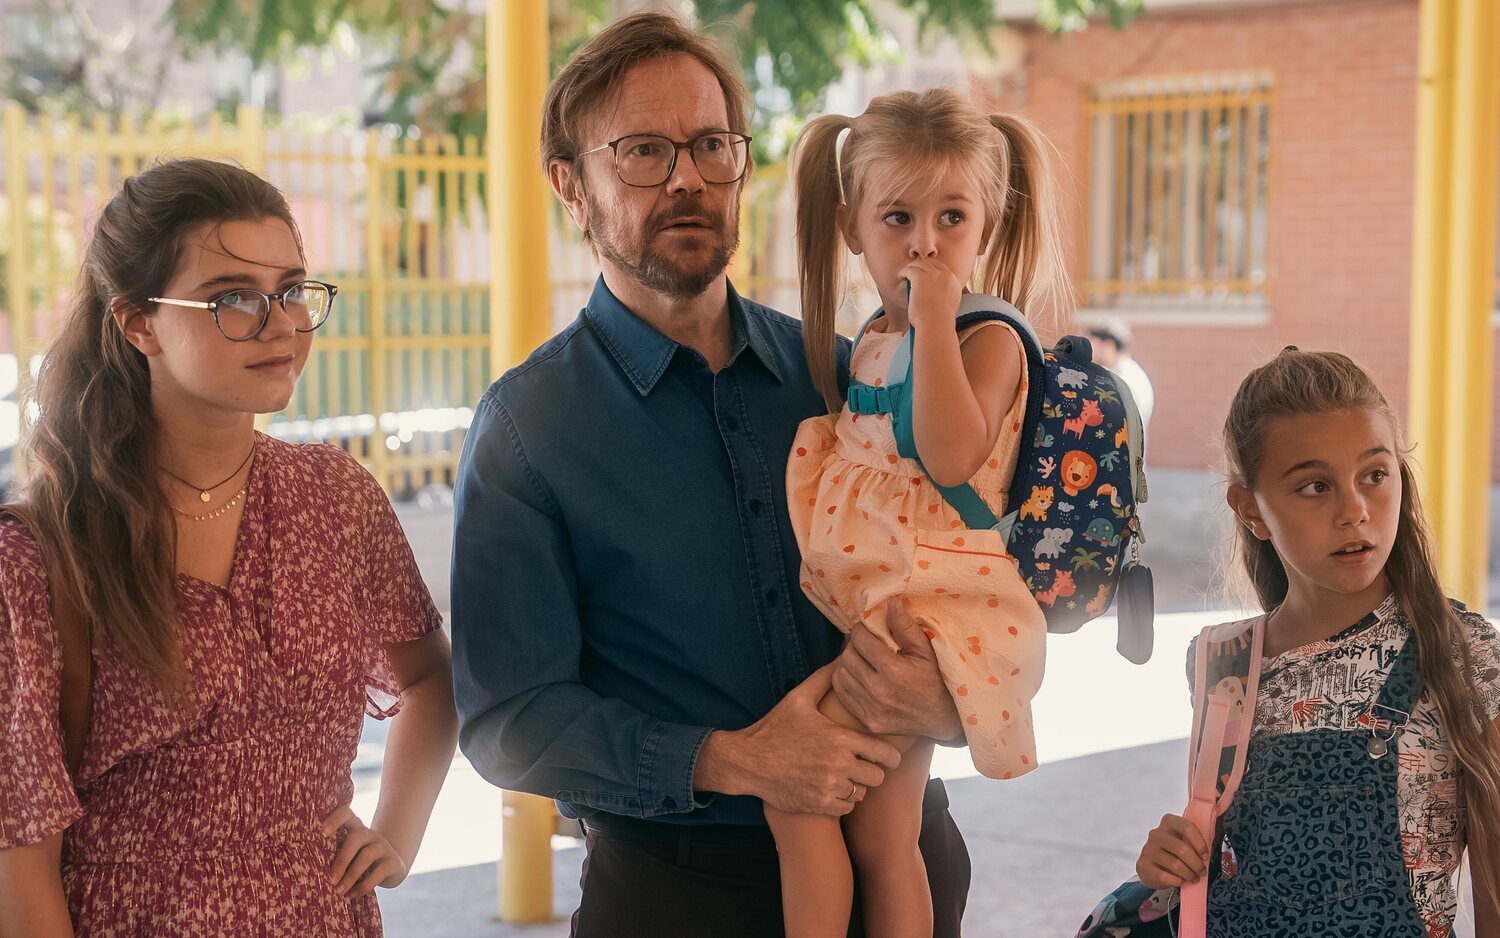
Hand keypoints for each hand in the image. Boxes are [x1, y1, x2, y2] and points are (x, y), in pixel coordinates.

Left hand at [322, 805, 409, 896]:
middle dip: (341, 860)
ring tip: (339, 891)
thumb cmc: (357, 861)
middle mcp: (369, 834)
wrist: (390, 869)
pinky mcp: (393, 862)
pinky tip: (352, 895)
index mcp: (355, 828)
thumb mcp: (347, 854)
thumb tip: (306, 869)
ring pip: (367, 855)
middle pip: (356, 838)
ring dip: (351, 875)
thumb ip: (332, 854)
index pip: (346, 813)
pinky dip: (364, 886)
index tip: (322, 832)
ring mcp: (383, 846)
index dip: (335, 819)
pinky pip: (379, 872)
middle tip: (330, 879)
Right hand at [693, 663, 900, 816]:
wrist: (749, 761)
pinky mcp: (819, 805)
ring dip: (857, 786)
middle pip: (878, 777)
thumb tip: (842, 658)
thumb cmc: (775, 728)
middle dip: (873, 771)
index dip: (890, 755)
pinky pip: (847, 807)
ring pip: (862, 793)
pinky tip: (832, 788)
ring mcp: (829, 787)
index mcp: (840, 739)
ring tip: (844, 776)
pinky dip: (843, 801)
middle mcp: (839, 765)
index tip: (887, 756)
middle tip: (863, 765)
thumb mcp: (798, 699)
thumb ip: (824, 678)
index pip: (886, 754)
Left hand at [832, 600, 961, 739]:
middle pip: (847, 656)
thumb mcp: (925, 649)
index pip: (860, 640)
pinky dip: (845, 679)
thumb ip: (904, 626)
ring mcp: (871, 708)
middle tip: (865, 643)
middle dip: (854, 645)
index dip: (861, 629)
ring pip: (841, 672)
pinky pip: (841, 692)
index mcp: (894, 671)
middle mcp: (879, 691)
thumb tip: (890, 601)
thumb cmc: (933, 678)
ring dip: (848, 662)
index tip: (868, 629)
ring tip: (862, 659)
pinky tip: (859, 675)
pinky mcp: (866, 719)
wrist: (940, 717)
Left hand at [899, 259, 962, 332]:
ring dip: (911, 268)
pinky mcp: (920, 277)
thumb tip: (935, 296)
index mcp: (954, 282)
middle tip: (912, 271)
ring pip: (919, 264)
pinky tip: (900, 277)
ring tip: (904, 274)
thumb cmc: (939, 322)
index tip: (924, 274)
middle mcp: (945, 275)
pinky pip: (910, 269)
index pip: (942, 268)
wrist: (936, 324)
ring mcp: (933, 274)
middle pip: (931, 263)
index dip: (931, 269)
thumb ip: (944, 296)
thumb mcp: (949, 306)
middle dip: (921, 266)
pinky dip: (904, 272)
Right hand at [1136, 813, 1209, 888]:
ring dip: (1189, 874)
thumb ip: (1193, 841)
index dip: (1200, 843)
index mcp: (1168, 822)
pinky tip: (1180, 881)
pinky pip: (1165, 876)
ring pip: (1175, 864)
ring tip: (1193, 878)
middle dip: (1196, 864)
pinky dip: (1177, 881)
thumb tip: (1208, 852)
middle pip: (1182, 848)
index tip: (1205, 856)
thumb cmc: (1173, 852)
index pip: (1187, 827)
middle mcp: (1156, 833)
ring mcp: (1148, 849)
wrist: (1151, 867)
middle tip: (1202, 872)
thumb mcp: (1183, 840)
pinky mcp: (1143, 865)